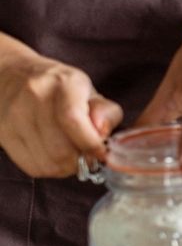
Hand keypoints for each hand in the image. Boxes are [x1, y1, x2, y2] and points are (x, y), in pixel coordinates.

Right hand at [0, 52, 122, 176]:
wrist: (12, 76)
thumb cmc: (59, 87)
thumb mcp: (89, 91)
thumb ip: (106, 112)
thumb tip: (102, 133)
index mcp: (63, 83)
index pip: (73, 120)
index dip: (91, 144)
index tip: (102, 153)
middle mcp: (35, 96)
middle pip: (60, 148)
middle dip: (81, 160)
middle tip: (89, 158)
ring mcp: (15, 116)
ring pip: (47, 162)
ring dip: (66, 167)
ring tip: (73, 157)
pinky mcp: (4, 133)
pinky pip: (31, 166)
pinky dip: (49, 169)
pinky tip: (55, 157)